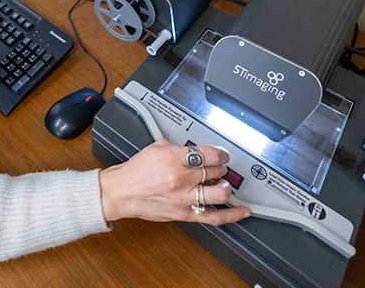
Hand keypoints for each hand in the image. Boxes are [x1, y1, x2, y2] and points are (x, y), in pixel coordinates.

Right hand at [98, 139, 249, 225]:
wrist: (122, 192)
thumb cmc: (137, 171)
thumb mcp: (158, 148)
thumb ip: (181, 148)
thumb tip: (199, 151)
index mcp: (174, 159)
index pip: (209, 153)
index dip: (221, 153)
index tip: (222, 154)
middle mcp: (181, 179)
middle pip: (215, 171)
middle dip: (220, 167)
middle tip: (218, 167)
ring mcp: (184, 199)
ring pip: (219, 193)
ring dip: (224, 186)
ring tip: (222, 182)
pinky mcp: (184, 214)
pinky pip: (214, 217)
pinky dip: (232, 215)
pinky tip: (242, 211)